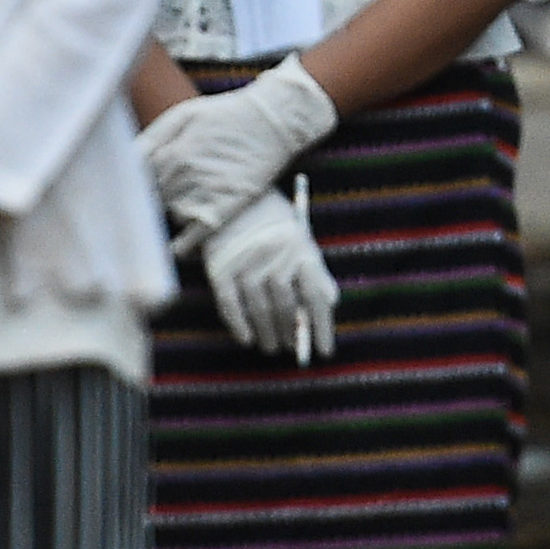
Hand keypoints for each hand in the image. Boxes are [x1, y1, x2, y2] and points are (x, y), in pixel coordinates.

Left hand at [141, 57, 339, 246]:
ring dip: (173, 213)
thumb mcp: (182, 116)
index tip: (121, 198)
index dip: (127, 189)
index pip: (132, 182)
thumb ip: (150, 140)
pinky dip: (182, 247)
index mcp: (167, 152)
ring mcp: (202, 192)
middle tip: (157, 199)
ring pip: (172, 216)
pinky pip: (193, 239)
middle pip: (152, 200)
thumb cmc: (224, 116)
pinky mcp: (224, 209)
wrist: (272, 121)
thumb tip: (123, 163)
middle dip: (151, 200)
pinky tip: (177, 248)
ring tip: (187, 201)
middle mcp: (181, 174)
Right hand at [201, 188, 338, 362]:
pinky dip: (239, 325)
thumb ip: (315, 272)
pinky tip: (247, 339)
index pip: (315, 297)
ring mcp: (246, 264)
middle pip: (286, 307)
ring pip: (260, 310)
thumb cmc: (274, 223)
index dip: (322, 328)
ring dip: (268, 334)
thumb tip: (329, 305)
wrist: (231, 197)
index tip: (325, 351)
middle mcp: (274, 257)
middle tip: (292, 347)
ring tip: (271, 347)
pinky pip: (231, 305)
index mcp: (300, 249)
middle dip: (291, 333)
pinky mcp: (220, 269)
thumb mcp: (301, 239)